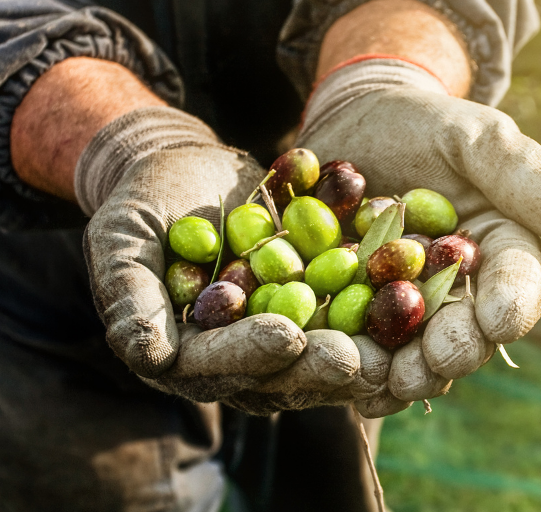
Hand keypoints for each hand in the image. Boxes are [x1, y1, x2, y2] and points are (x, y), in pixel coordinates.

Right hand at [9, 57, 365, 413]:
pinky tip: (418, 299)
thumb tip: (146, 355)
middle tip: (355, 357)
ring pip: (325, 353)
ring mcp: (282, 334)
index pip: (216, 364)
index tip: (284, 337)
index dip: (250, 353)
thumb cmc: (142, 202)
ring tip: (397, 342)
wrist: (187, 168)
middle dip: (318, 365)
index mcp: (183, 355)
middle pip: (280, 372)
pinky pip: (353, 314)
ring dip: (363, 351)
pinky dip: (384, 309)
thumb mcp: (122, 238)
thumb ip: (128, 294)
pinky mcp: (318, 308)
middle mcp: (237, 358)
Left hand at [297, 58, 540, 415]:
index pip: (517, 286)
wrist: (353, 120)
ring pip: (411, 353)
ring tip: (383, 380)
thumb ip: (532, 183)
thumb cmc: (426, 122)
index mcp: (502, 251)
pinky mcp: (354, 312)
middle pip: (465, 334)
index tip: (498, 322)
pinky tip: (339, 377)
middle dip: (453, 353)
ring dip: (400, 373)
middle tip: (436, 363)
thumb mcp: (478, 139)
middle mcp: (460, 292)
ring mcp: (405, 307)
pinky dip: (348, 364)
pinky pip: (356, 346)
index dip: (511, 306)